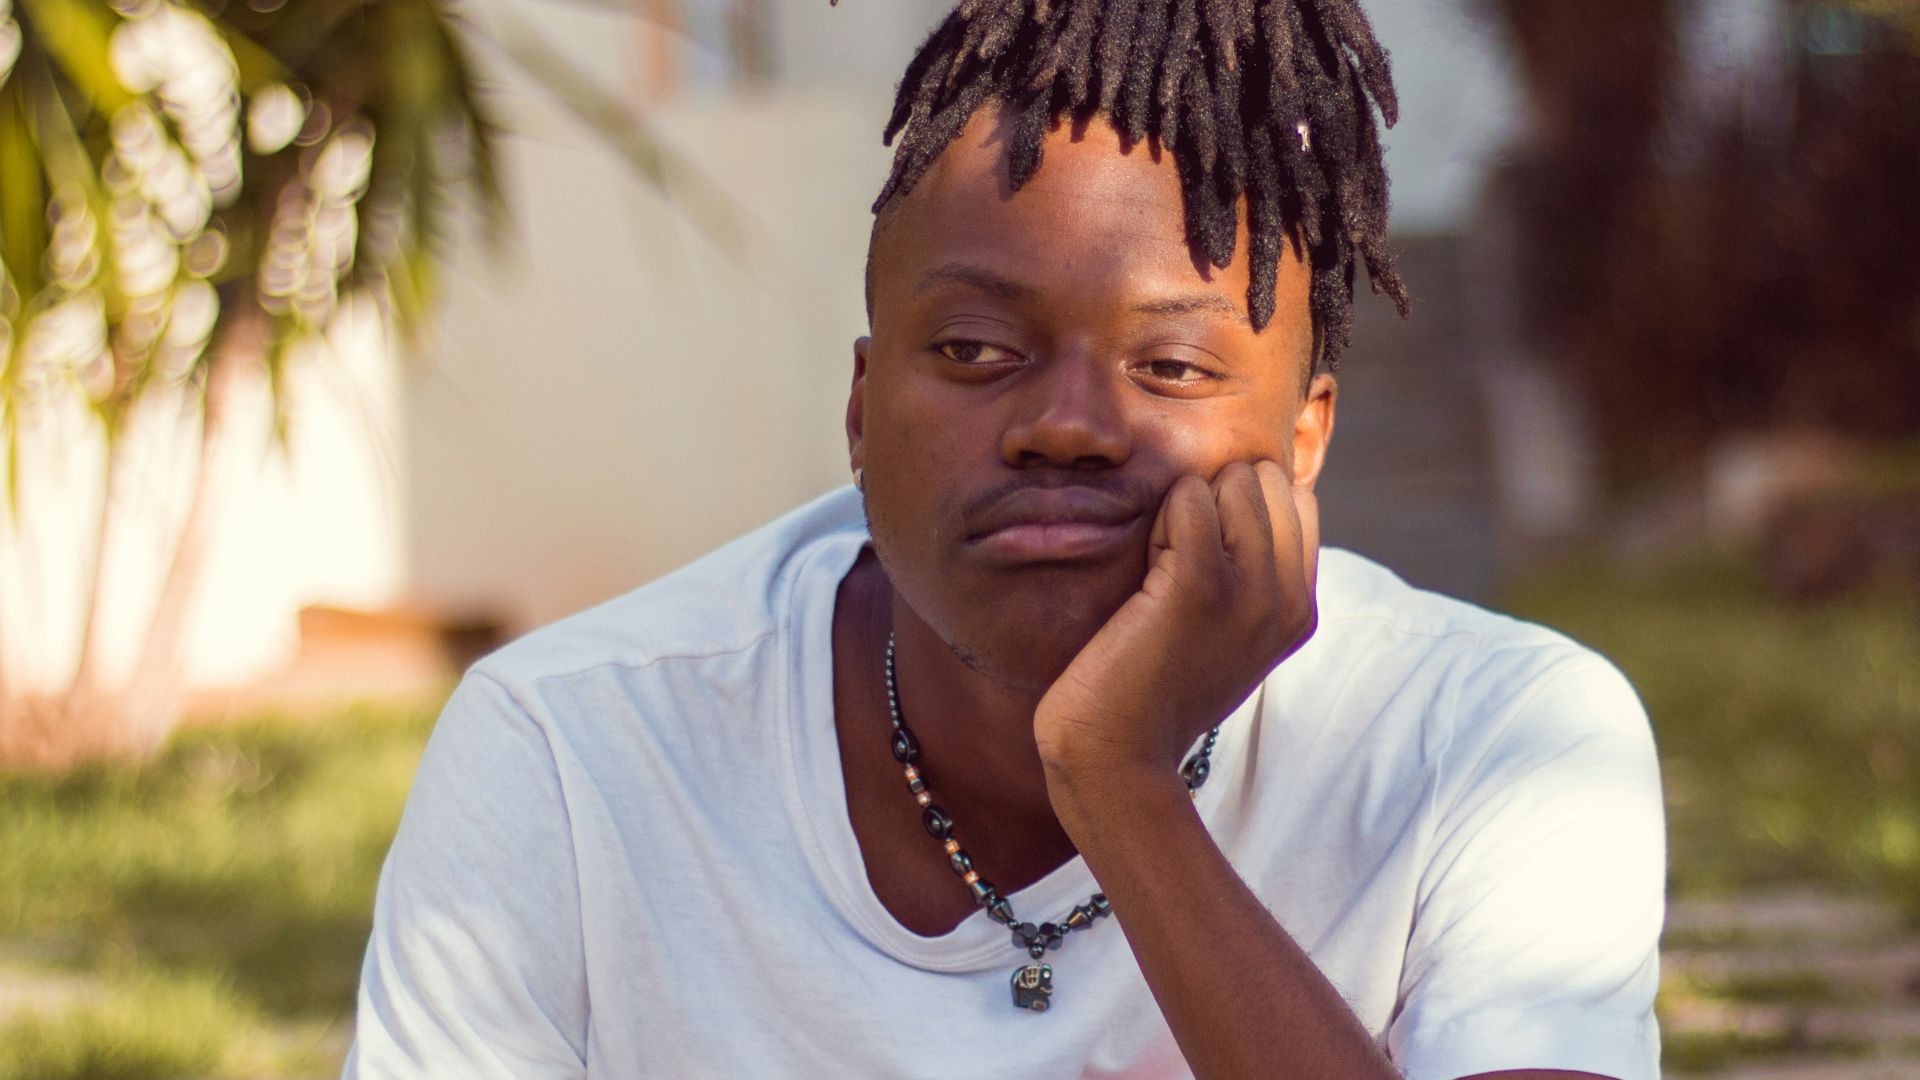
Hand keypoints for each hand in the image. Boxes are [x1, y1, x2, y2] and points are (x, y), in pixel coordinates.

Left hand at [1033, 460, 1319, 781]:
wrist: (1117, 753)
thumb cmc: (1154, 688)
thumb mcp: (1229, 634)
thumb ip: (1253, 577)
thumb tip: (1247, 494)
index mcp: (1301, 609)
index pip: (1297, 500)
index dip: (1241, 509)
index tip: (1205, 558)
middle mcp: (1288, 599)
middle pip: (1267, 479)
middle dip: (1216, 498)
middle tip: (1178, 559)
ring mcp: (1251, 590)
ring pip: (1233, 480)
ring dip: (1187, 506)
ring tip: (1162, 567)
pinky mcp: (1199, 582)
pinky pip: (1190, 495)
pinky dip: (1162, 514)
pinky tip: (1147, 565)